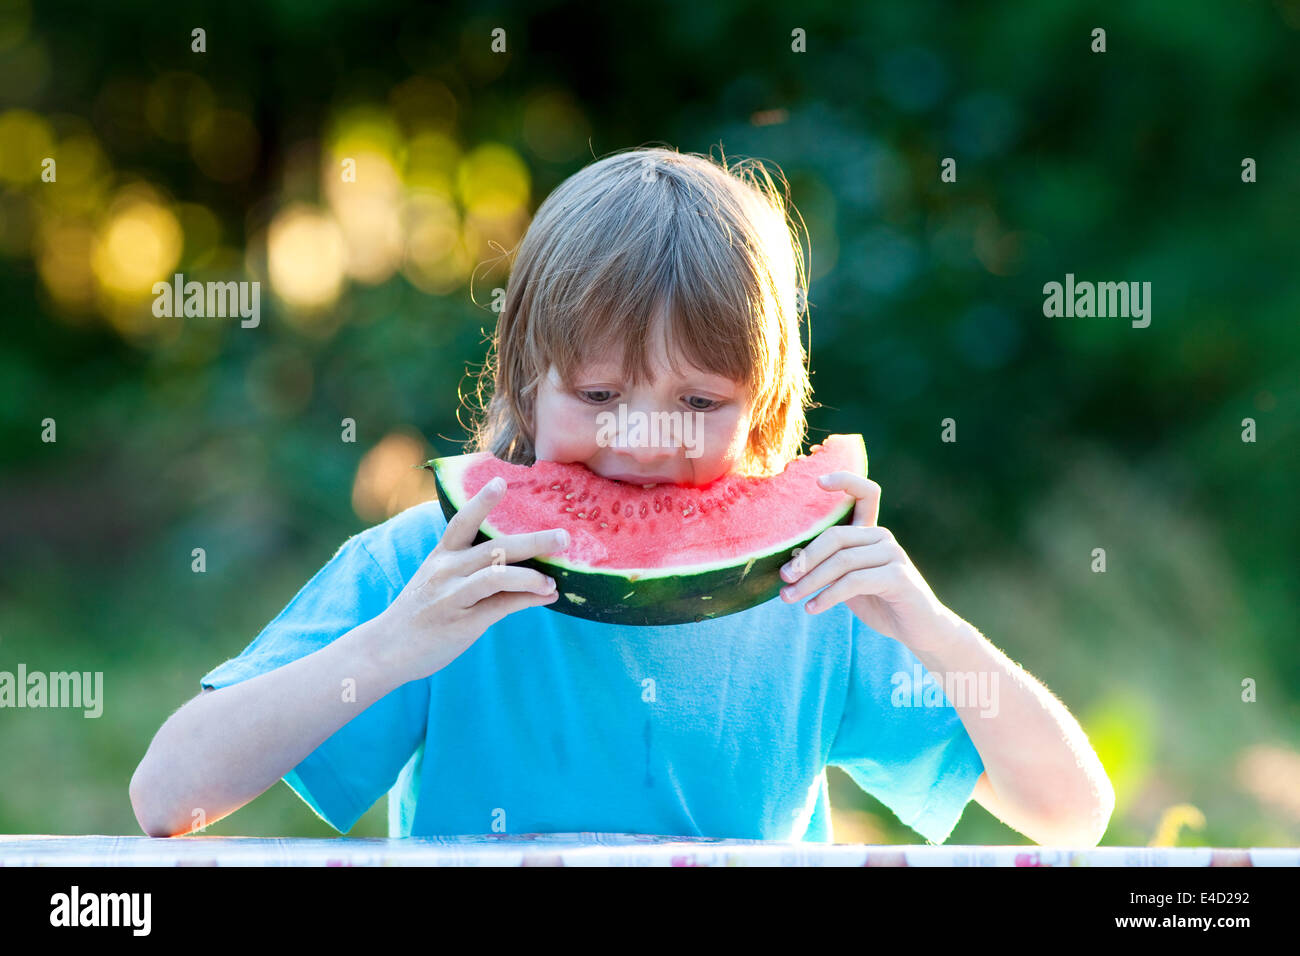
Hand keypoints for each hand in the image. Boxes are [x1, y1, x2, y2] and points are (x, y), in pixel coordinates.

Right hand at [372, 478, 566, 683]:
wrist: (385, 649)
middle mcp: (447, 570)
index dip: (482, 501)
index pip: (462, 521)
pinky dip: (529, 599)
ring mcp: (454, 595)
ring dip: (533, 575)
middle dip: (533, 540)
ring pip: (499, 575)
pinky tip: (548, 596)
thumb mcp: (435, 579)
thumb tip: (515, 562)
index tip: (501, 480)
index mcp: (441, 555)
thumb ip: (469, 568)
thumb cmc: (419, 611)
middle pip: (495, 547)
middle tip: (565, 536)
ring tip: (554, 580)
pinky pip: (502, 606)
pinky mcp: (463, 622)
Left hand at [778, 471, 957, 652]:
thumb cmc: (880, 603)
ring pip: (841, 561)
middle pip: (836, 535)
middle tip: (784, 577)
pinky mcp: (898, 577)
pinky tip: (812, 608)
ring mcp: (893, 555)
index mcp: (871, 532)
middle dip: (805, 557)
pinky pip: (854, 581)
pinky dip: (828, 595)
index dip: (845, 480)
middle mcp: (883, 538)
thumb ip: (829, 569)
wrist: (919, 630)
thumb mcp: (849, 583)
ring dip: (810, 581)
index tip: (818, 482)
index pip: (864, 493)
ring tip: (789, 598)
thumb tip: (789, 566)